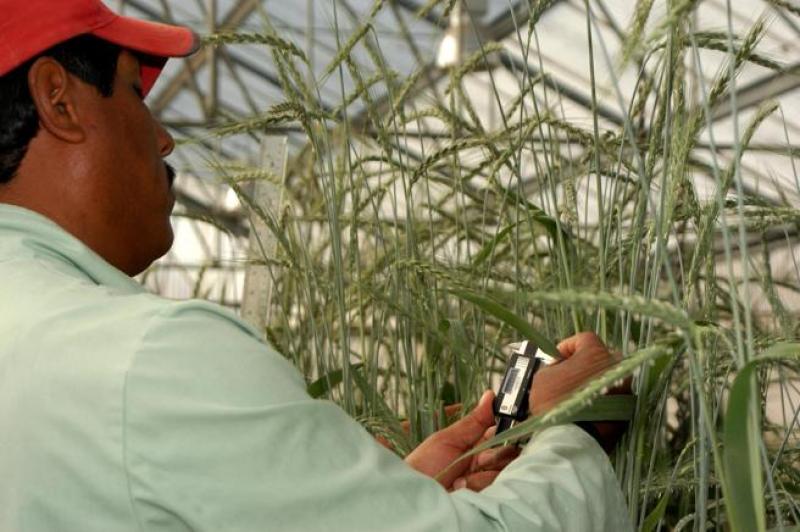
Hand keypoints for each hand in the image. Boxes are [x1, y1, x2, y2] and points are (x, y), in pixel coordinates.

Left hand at [405, 391, 518, 491]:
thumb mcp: (447, 440)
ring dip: (481, 473)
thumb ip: (473, 421)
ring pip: (504, 470)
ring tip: (460, 479)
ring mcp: (486, 483)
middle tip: (476, 460)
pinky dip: (478, 485)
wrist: (414, 496)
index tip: (509, 423)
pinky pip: (498, 487)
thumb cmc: (424, 467)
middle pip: (507, 453)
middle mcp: (482, 465)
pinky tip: (461, 489)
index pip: (499, 435)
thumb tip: (491, 396)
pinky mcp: (488, 498)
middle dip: (493, 454)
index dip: (505, 429)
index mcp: (473, 447)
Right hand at [531, 332, 629, 450]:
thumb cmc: (554, 404)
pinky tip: (585, 409)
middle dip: (584, 364)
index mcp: (597, 353)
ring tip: (575, 395)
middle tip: (566, 376)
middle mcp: (617, 367)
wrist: (572, 440)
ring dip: (593, 381)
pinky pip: (613, 397)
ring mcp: (625, 390)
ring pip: (608, 378)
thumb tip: (561, 368)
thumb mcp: (543, 377)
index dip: (567, 347)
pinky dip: (601, 399)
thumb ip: (555, 366)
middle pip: (600, 357)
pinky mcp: (627, 410)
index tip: (556, 360)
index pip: (584, 339)